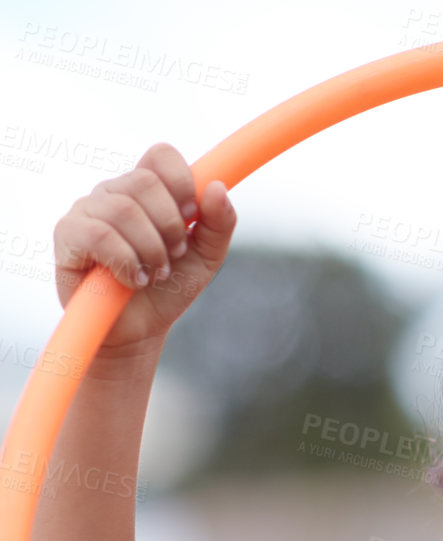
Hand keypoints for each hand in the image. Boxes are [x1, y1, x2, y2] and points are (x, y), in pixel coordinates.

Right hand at [53, 141, 236, 355]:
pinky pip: (99, 235)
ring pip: (123, 209)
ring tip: (154, 273)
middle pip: (144, 181)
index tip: (192, 215)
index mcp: (147, 190)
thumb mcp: (207, 256)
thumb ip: (219, 223)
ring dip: (151, 249)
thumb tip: (218, 187)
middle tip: (174, 255)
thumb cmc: (170, 286)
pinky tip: (133, 279)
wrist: (141, 328)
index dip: (182, 180)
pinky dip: (126, 262)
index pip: (161, 155)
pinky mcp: (66, 235)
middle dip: (170, 225)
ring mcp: (87, 210)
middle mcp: (114, 193)